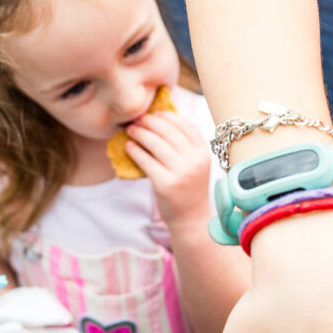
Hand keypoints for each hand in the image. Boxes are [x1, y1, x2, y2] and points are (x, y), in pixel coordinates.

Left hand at [123, 110, 211, 225]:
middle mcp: (195, 161)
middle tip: (137, 120)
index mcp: (203, 153)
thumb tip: (160, 119)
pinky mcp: (165, 184)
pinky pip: (146, 161)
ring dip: (139, 133)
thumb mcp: (195, 164)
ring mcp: (181, 173)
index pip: (184, 125)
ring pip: (155, 143)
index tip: (153, 113)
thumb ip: (184, 145)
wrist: (191, 218)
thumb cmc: (189, 188)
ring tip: (130, 130)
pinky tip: (128, 146)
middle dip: (149, 121)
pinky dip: (134, 150)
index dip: (166, 116)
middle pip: (168, 131)